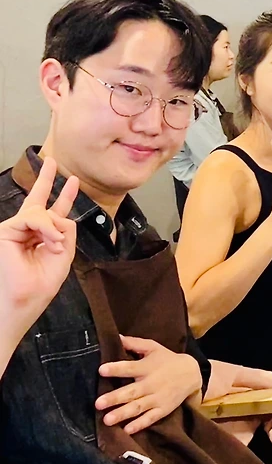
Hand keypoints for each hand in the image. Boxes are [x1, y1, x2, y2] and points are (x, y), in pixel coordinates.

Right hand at [0, 157, 78, 332]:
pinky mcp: (6, 231)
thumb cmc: (40, 285)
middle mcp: (28, 232)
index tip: (72, 180)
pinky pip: (33, 218)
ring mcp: (15, 230)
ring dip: (53, 229)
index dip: (64, 196)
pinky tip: (51, 242)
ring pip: (42, 213)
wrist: (22, 302)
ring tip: (55, 246)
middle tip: (53, 161)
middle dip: (47, 180)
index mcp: (43, 238)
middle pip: (38, 201)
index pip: (54, 214)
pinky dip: (46, 229)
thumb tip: (59, 217)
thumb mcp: (64, 256)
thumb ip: (66, 232)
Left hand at [97, 336, 201, 433]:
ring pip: (138, 407)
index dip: (116, 368)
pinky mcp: (163, 409)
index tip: (101, 370)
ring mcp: (158, 398)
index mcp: (147, 367)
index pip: (130, 367)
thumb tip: (115, 336)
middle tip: (98, 403)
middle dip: (115, 398)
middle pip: (132, 391)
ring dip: (123, 413)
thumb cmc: (167, 359)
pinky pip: (151, 418)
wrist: (192, 374)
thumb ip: (135, 343)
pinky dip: (140, 424)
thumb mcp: (153, 348)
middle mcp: (151, 383)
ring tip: (107, 420)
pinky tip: (127, 430)